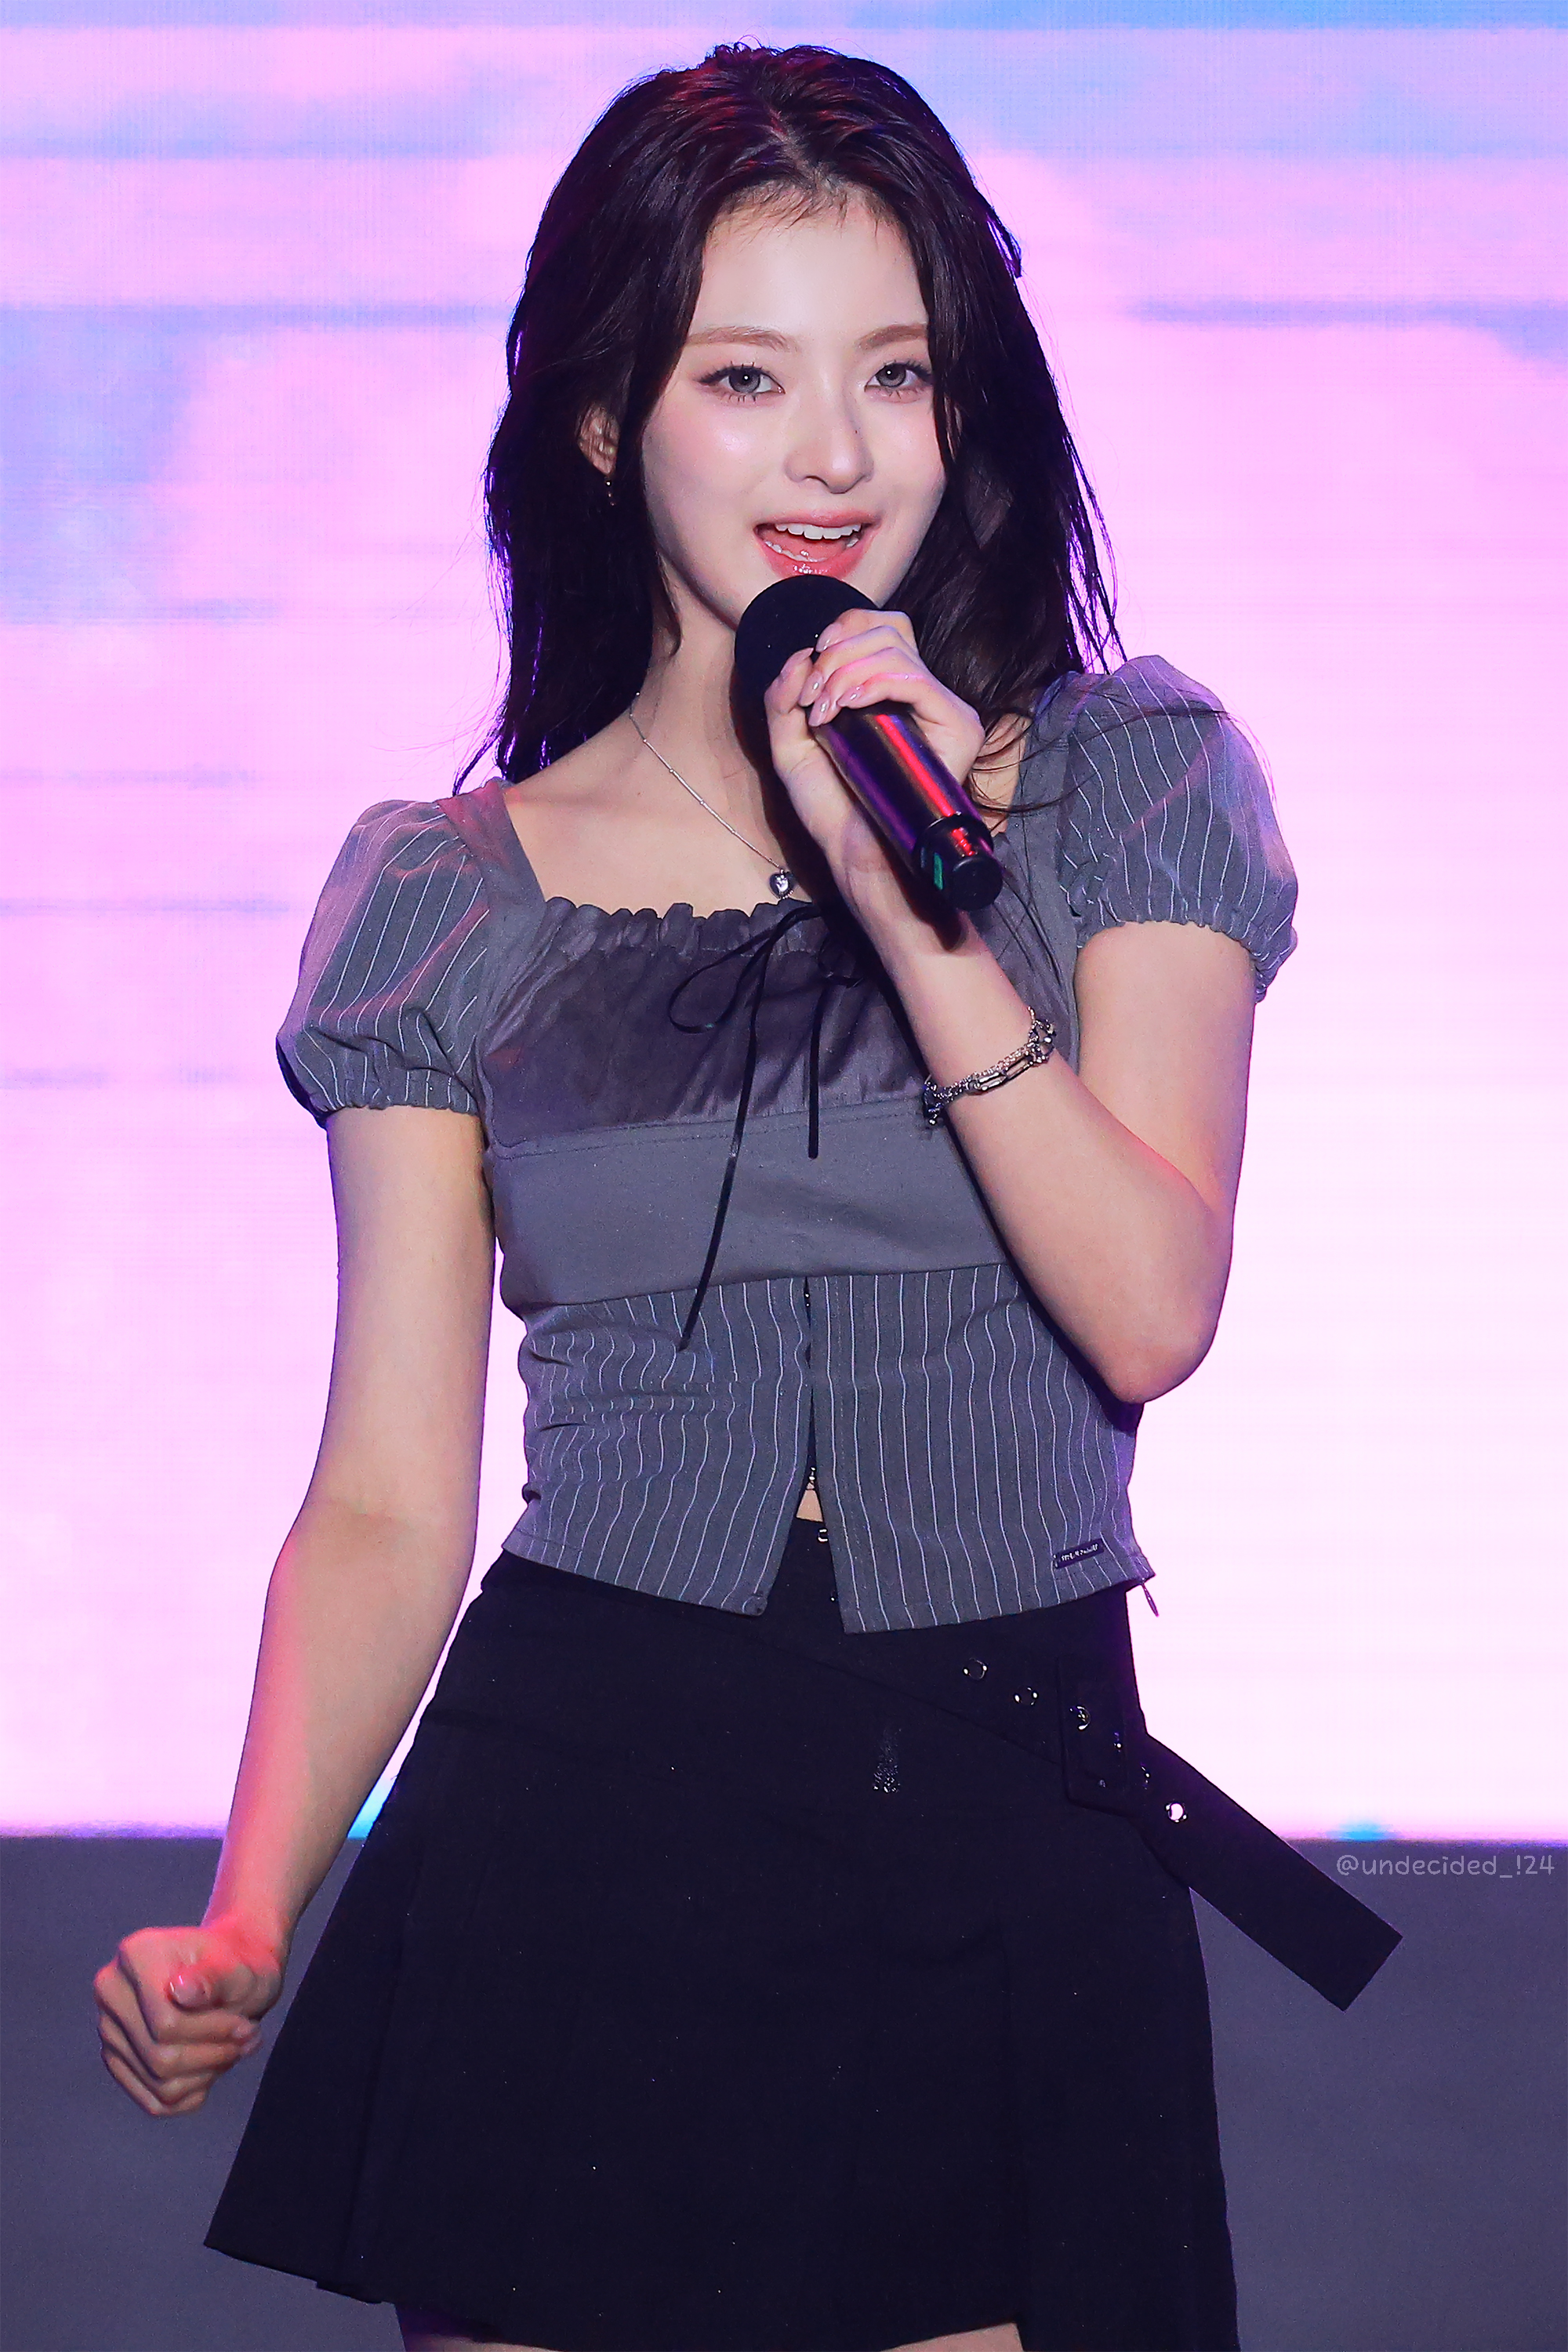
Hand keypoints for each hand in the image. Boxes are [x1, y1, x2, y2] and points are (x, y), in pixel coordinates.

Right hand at [94, 1915, 283, 2116]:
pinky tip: (213, 2065)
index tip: (248, 2026)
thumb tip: (182, 1991)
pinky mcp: (118, 2059)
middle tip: (248, 2039)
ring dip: (207, 2074)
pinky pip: (155, 2101)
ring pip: (158, 2084)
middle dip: (213, 2056)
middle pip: (160, 2059)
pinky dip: (192, 2092)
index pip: (167, 2025)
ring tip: (233, 2048)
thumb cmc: (239, 1966)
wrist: (231, 1971)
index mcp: (136, 1955)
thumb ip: (215, 1978)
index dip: (215, 2034)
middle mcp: (111, 1991)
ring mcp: (110, 2028)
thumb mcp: (242, 1968)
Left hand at [761, 608, 985, 941]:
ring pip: (895, 648)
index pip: (878, 626)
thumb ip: (785, 700)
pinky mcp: (957, 727)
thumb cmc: (834, 809)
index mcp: (890, 691)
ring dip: (845, 671)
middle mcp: (920, 693)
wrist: (861, 857)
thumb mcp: (792, 748)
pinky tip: (847, 707)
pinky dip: (872, 683)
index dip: (840, 632)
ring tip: (824, 713)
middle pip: (886, 628)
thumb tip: (798, 655)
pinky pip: (915, 678)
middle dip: (834, 654)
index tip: (809, 674)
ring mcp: (942, 708)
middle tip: (812, 699)